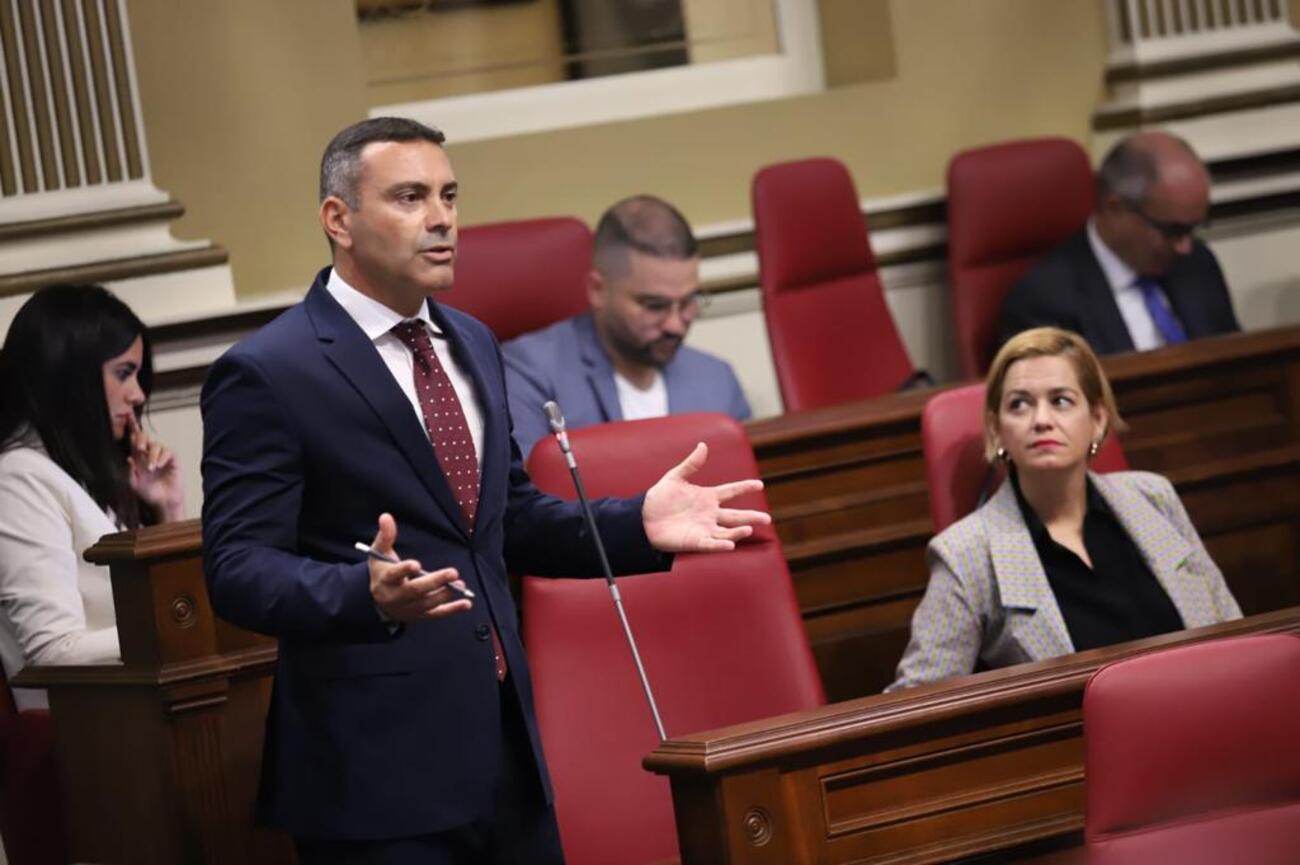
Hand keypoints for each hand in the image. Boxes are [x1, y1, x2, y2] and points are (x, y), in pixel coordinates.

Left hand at [126, 413, 184, 521]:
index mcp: (138, 458)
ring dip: (152, 456)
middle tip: (140, 449)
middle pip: (145, 438)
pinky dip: (162, 458)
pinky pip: (167, 452)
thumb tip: (129, 459)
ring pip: (156, 445)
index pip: (134, 441)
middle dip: (141, 440)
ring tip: (151, 468)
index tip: (129, 418)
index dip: (132, 429)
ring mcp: (161, 456)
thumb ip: (130, 473)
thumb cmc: (150, 493)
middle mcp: (149, 454)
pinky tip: (159, 466)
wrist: (164, 502)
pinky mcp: (172, 459)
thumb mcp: (134, 484)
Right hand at [369, 513, 471, 621]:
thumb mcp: (379, 553)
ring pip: (427, 604)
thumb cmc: (382, 572)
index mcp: (385, 580)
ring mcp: (409, 608)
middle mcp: (396, 596)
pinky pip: (437, 614)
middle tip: (452, 572)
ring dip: (445, 595)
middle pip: (415, 591)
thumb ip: (385, 536)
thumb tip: (386, 517)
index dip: (404, 570)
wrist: (378, 602)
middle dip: (434, 582)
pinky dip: (452, 610)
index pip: (394, 574)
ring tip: (461, 584)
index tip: (416, 565)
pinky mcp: (420, 615)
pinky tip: (466, 603)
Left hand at [642, 443, 770, 552]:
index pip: (730, 491)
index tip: (759, 484)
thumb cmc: (659, 498)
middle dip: (751, 517)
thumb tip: (703, 445)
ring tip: (749, 529)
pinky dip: (721, 544)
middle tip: (767, 519)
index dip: (744, 487)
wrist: (643, 519)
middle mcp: (710, 514)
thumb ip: (691, 464)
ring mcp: (704, 528)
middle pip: (735, 516)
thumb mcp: (674, 478)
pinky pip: (711, 544)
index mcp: (707, 497)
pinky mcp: (695, 541)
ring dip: (738, 531)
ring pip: (726, 531)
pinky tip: (731, 544)